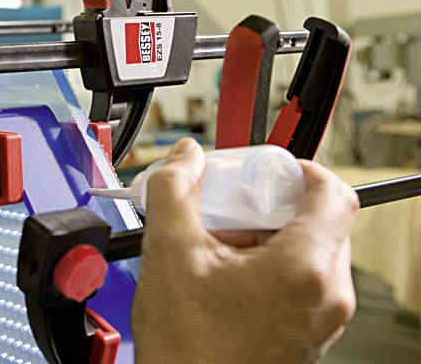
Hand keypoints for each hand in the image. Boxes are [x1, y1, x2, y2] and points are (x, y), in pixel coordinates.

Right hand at [132, 138, 358, 363]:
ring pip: (311, 254)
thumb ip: (175, 190)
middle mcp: (325, 297)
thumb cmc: (186, 346)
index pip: (333, 195)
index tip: (270, 170)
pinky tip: (226, 270)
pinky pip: (303, 284)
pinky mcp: (306, 336)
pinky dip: (272, 266)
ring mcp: (319, 321)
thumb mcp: (170, 250)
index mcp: (303, 269)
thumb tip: (184, 159)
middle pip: (321, 223)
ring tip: (220, 241)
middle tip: (232, 204)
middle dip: (272, 205)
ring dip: (269, 236)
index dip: (301, 170)